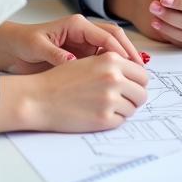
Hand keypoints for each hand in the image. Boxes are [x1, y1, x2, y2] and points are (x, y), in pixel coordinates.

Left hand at [0, 16, 145, 73]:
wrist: (13, 48)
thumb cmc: (24, 43)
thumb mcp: (38, 48)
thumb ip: (55, 54)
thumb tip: (71, 62)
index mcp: (76, 25)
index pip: (106, 34)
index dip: (120, 49)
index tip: (130, 64)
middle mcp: (84, 31)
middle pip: (114, 38)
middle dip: (129, 53)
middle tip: (140, 71)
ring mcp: (84, 42)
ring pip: (111, 49)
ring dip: (123, 61)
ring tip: (134, 77)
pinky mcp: (82, 54)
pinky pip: (102, 58)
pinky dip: (112, 67)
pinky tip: (118, 80)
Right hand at [0, 53, 148, 132]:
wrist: (39, 98)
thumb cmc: (61, 79)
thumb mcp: (89, 61)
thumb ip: (113, 65)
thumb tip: (135, 74)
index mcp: (111, 59)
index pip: (142, 74)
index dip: (138, 82)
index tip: (133, 87)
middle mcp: (114, 77)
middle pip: (142, 93)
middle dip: (134, 97)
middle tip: (122, 100)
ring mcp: (110, 99)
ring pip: (133, 108)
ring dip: (123, 109)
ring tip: (105, 107)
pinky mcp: (104, 119)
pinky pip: (121, 121)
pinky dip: (113, 120)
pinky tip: (97, 114)